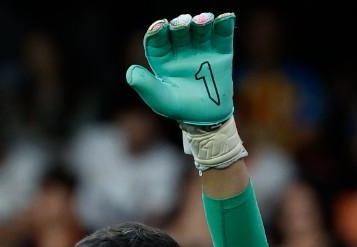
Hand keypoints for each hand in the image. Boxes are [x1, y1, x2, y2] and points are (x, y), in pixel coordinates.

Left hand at [126, 12, 246, 172]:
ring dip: (201, 22)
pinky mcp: (221, 52)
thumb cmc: (180, 108)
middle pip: (179, 31)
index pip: (157, 41)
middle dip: (181, 24)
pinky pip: (222, 35)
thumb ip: (146, 86)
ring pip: (200, 30)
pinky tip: (225, 18)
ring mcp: (201, 49)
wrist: (207, 119)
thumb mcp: (161, 100)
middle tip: (184, 23)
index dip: (157, 31)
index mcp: (163, 60)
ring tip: (204, 20)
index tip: (160, 26)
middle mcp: (181, 50)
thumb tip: (131, 72)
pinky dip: (224, 24)